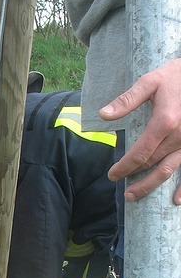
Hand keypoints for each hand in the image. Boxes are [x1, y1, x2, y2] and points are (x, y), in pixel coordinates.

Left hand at [100, 59, 180, 204]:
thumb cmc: (177, 76)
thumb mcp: (151, 81)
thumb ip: (127, 100)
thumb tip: (103, 115)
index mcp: (164, 122)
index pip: (139, 153)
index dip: (124, 166)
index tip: (112, 175)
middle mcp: (179, 136)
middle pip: (152, 164)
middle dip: (134, 178)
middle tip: (122, 190)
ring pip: (169, 170)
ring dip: (151, 185)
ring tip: (135, 196)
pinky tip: (175, 201)